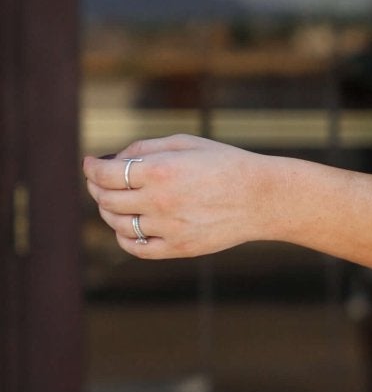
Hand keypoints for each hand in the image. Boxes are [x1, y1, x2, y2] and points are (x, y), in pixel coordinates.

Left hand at [81, 134, 273, 259]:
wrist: (261, 197)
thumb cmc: (224, 164)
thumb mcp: (185, 143)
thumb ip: (145, 148)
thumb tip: (113, 160)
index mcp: (160, 171)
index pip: (106, 174)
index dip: (91, 168)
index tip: (90, 164)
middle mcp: (159, 201)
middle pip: (107, 199)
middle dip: (97, 187)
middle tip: (99, 181)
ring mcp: (168, 228)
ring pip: (117, 224)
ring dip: (108, 211)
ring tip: (114, 201)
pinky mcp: (178, 247)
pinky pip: (136, 247)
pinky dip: (123, 237)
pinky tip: (127, 226)